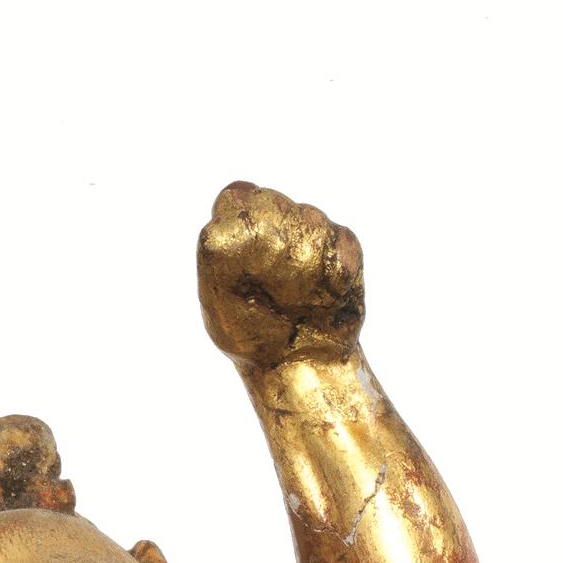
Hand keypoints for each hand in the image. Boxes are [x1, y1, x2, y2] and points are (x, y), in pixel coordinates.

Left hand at [198, 182, 365, 366]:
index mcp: (239, 235)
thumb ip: (217, 256)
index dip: (239, 223)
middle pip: (270, 202)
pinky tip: (322, 298)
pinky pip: (340, 244)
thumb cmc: (252, 337)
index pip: (235, 197)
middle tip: (269, 287)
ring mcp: (313, 232)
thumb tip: (221, 222)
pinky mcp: (345, 247)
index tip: (240, 258)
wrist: (298, 365)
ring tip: (294, 299)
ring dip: (299, 264)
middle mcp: (276, 225)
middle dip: (268, 240)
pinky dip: (332, 274)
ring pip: (308, 219)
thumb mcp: (217, 300)